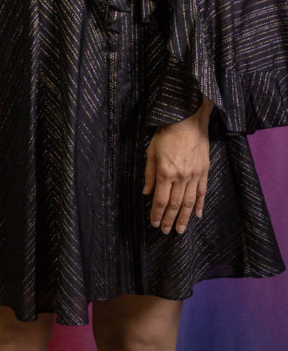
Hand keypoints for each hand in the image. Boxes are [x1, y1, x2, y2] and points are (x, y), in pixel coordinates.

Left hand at [143, 99, 211, 234]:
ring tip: (180, 230)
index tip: (154, 224)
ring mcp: (194, 174)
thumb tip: (146, 193)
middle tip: (166, 231)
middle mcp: (181, 176)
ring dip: (184, 217)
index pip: (160, 200)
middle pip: (174, 204)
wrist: (188, 119)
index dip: (156, 214)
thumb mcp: (151, 151)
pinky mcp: (204, 170)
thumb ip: (149, 174)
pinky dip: (200, 205)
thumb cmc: (166, 133)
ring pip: (189, 202)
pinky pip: (202, 192)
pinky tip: (197, 215)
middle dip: (169, 219)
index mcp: (165, 172)